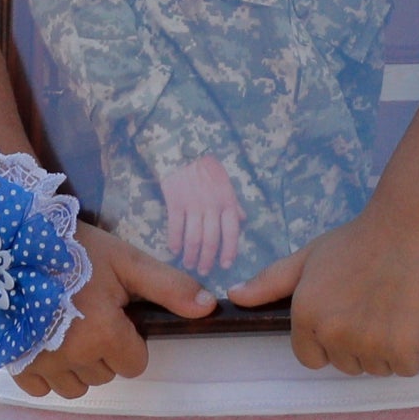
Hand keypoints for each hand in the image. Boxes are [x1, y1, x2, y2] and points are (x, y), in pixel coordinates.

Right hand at [9, 222, 215, 398]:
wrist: (14, 240)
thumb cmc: (74, 249)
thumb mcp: (126, 260)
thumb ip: (168, 287)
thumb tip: (208, 307)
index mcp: (103, 333)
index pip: (135, 363)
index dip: (130, 338)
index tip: (116, 313)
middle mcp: (72, 356)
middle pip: (105, 374)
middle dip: (105, 349)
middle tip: (91, 312)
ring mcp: (41, 364)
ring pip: (75, 385)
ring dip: (78, 364)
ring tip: (69, 324)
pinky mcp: (16, 365)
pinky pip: (42, 388)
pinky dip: (48, 370)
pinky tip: (46, 338)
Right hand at [159, 154, 245, 274]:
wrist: (182, 149)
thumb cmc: (205, 165)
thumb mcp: (225, 180)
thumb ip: (234, 202)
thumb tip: (244, 220)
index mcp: (227, 200)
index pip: (232, 231)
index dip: (229, 250)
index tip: (225, 265)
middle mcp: (212, 206)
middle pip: (211, 239)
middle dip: (208, 259)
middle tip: (203, 270)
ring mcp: (193, 205)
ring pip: (194, 238)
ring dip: (191, 254)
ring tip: (188, 264)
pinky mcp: (175, 202)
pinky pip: (176, 227)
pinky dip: (175, 241)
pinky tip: (174, 250)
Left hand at [225, 204, 418, 376]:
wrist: (411, 222)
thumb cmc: (361, 238)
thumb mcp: (310, 256)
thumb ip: (271, 281)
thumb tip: (234, 296)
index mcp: (305, 315)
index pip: (312, 358)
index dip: (332, 338)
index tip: (350, 311)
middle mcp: (333, 334)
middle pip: (347, 364)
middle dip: (362, 341)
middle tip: (376, 301)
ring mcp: (369, 344)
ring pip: (378, 367)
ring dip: (389, 345)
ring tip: (395, 304)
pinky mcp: (405, 348)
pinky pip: (407, 366)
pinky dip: (415, 347)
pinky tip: (413, 312)